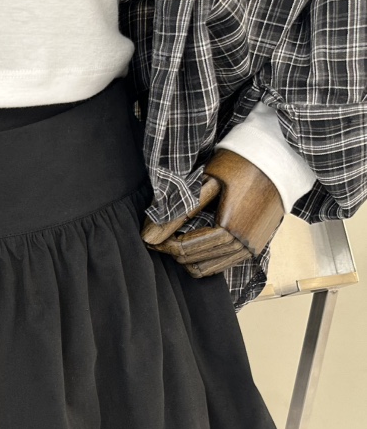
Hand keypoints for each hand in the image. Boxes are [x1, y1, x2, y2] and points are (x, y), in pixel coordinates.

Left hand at [141, 149, 284, 277]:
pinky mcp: (255, 248)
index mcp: (229, 230)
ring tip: (176, 238)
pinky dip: (204, 258)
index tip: (147, 237)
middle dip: (172, 251)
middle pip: (193, 262)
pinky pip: (221, 265)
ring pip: (206, 269)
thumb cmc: (242, 164)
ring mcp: (250, 250)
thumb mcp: (207, 183)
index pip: (184, 250)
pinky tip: (195, 240)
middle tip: (159, 236)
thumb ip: (178, 212)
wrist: (281, 159)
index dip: (162, 245)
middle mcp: (241, 246)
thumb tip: (147, 236)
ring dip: (188, 257)